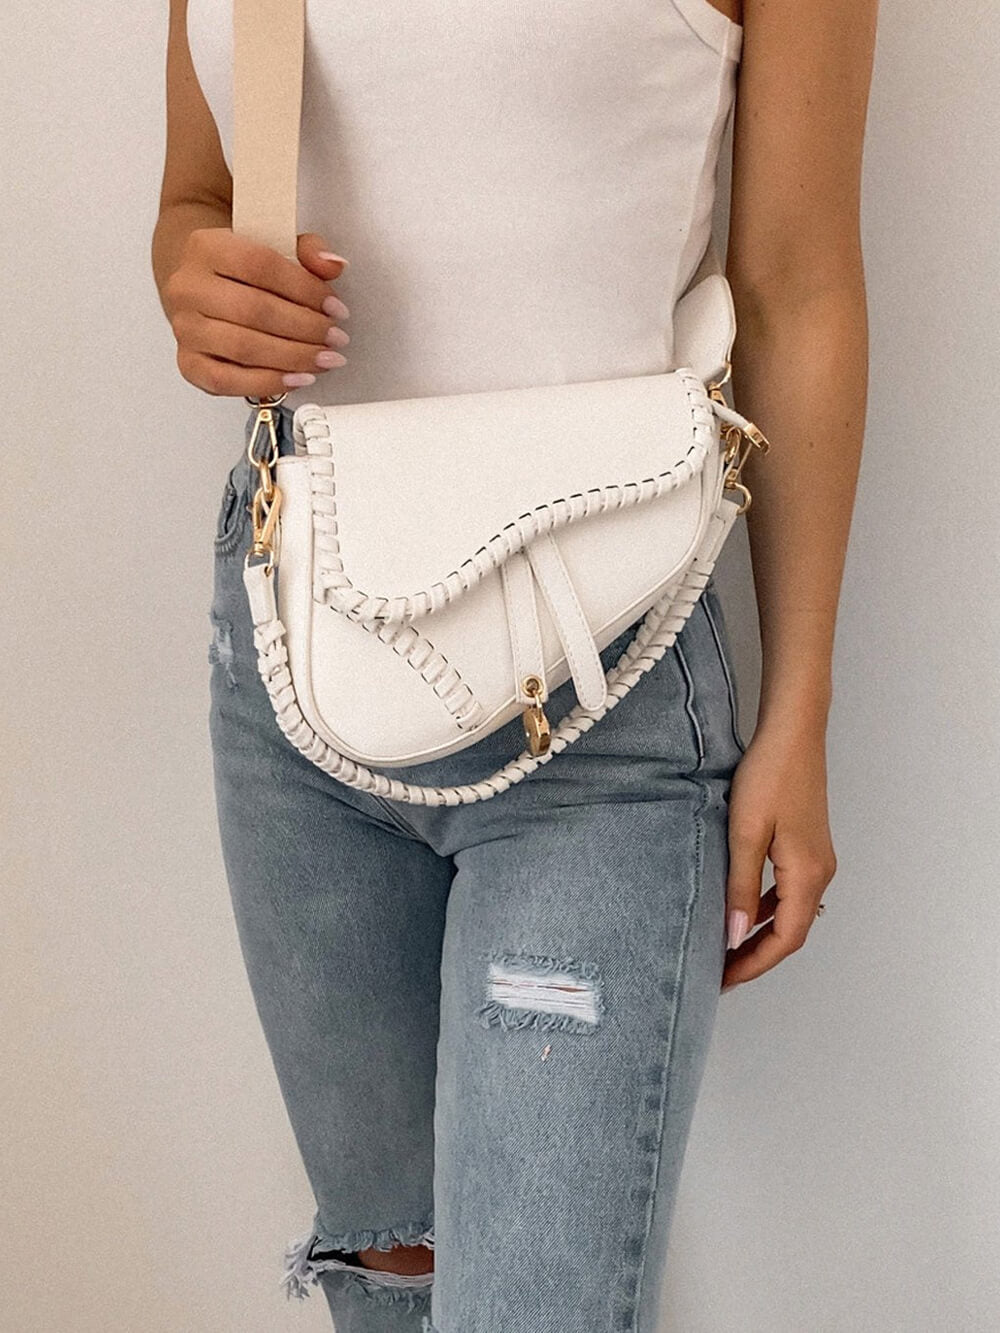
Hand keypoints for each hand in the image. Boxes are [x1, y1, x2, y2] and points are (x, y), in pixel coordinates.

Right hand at [163, 229, 350, 397]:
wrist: (204, 289)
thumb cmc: (242, 273)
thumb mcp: (276, 246)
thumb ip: (308, 251)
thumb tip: (333, 265)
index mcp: (206, 247)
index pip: (260, 265)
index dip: (305, 289)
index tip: (335, 308)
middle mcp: (188, 287)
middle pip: (253, 310)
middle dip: (304, 328)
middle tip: (335, 338)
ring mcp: (185, 327)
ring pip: (242, 347)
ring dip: (292, 357)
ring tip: (323, 359)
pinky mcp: (188, 363)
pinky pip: (226, 381)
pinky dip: (267, 383)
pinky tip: (296, 378)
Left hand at [721, 716, 836, 991]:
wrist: (793, 733)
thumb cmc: (770, 776)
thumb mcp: (746, 834)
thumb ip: (739, 887)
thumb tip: (734, 936)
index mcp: (808, 875)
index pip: (785, 939)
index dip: (754, 964)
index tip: (724, 980)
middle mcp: (820, 873)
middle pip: (789, 931)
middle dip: (755, 955)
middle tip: (720, 972)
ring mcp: (816, 859)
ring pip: (788, 911)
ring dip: (759, 932)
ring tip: (724, 946)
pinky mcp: (806, 846)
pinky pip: (786, 890)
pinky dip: (763, 906)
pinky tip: (739, 906)